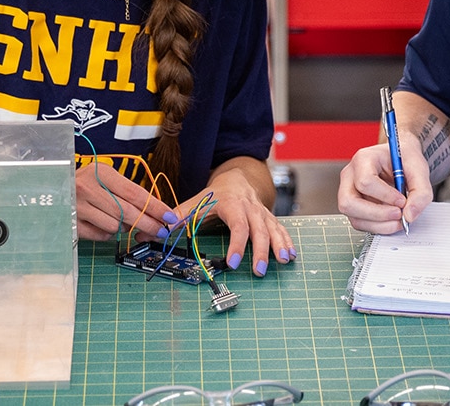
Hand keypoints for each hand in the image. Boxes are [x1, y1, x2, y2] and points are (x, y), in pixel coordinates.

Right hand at [73, 161, 175, 241]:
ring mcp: (78, 207)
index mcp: (100, 173)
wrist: (50, 189)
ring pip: (116, 226)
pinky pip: (102, 236)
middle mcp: (88, 188)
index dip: (155, 207)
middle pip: (128, 212)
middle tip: (161, 230)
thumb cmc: (84, 183)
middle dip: (149, 223)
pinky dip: (107, 233)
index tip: (169, 216)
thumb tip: (153, 210)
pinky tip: (102, 223)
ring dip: (123, 227)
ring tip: (117, 219)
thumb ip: (126, 191)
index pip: (135, 193)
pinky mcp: (72, 224)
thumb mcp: (103, 177)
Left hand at [177, 164, 295, 276]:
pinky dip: (287, 242)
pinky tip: (291, 255)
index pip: (238, 226)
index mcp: (233, 205)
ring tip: (283, 261)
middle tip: (259, 270)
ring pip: (273, 229)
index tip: (233, 262)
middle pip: (259, 230)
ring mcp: (263, 214)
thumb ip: (179, 215)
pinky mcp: (270, 219)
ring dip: (279, 246)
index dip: (237, 245)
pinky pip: (281, 230)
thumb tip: (158, 228)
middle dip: (261, 251)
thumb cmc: (217, 194)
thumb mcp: (197, 201)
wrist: (238, 179)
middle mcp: (251, 209)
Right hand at [336, 134, 432, 233]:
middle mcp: (350, 176)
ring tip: (399, 219)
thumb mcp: (419, 169)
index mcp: (363, 159)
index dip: (385, 195)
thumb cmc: (405, 160)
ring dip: (379, 225)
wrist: (402, 159)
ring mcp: (349, 193)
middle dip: (377, 214)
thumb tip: (409, 216)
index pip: (365, 181)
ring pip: (354, 218)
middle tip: (399, 214)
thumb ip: (421, 192)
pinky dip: (379, 227)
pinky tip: (393, 220)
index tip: (402, 200)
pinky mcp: (355, 207)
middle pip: (349, 203)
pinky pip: (361, 224)